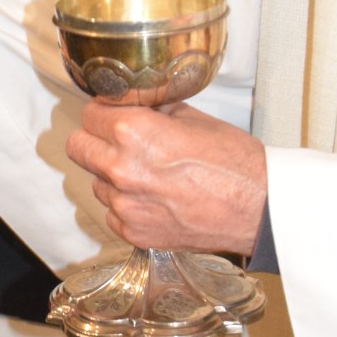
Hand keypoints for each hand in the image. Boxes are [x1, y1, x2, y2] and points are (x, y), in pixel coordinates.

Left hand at [65, 102, 266, 256]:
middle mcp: (121, 169)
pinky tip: (155, 197)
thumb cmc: (235, 164)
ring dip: (112, 174)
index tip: (114, 114)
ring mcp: (125, 205)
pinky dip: (127, 203)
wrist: (258, 209)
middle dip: (95, 139)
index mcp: (134, 132)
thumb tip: (137, 105)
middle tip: (117, 140)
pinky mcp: (133, 232)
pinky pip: (113, 211)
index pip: (90, 113)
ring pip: (96, 181)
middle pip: (78, 147)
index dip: (104, 111)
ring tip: (149, 173)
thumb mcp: (194, 118)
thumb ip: (155, 110)